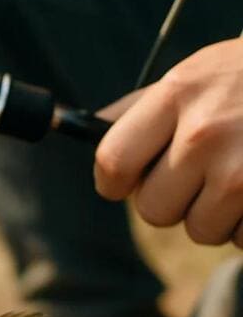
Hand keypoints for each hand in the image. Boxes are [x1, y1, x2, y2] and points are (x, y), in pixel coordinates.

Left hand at [95, 38, 242, 247]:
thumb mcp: (192, 76)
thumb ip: (138, 110)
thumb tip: (89, 131)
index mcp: (176, 97)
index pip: (112, 162)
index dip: (113, 183)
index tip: (122, 185)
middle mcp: (205, 132)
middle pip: (153, 209)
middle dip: (172, 200)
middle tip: (200, 174)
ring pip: (200, 231)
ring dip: (216, 214)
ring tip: (240, 176)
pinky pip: (242, 240)